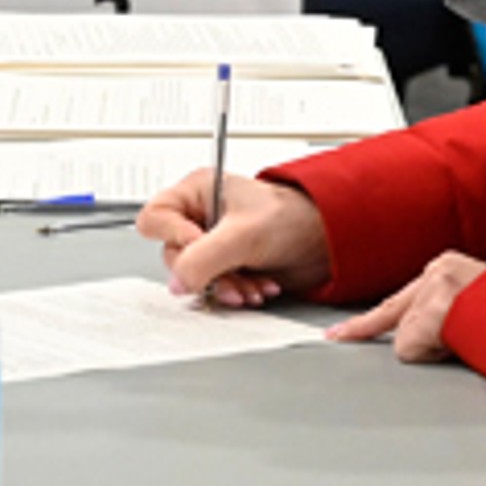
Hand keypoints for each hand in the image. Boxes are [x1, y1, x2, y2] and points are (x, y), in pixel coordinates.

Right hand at [136, 170, 331, 308]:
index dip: (174, 236)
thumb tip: (178, 282)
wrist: (328, 240)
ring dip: (225, 287)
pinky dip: (237, 293)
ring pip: (195, 276)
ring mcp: (213, 244)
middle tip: (232, 276)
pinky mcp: (227, 266)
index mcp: (197, 192)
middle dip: (206, 273)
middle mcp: (201, 218)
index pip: (157, 217)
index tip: (200, 246)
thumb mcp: (244, 234)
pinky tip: (258, 288)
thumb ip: (204, 258)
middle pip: (174, 254)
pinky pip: (215, 287)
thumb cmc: (293, 216)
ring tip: (252, 287)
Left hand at [330, 252, 485, 361]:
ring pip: (408, 336)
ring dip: (434, 348)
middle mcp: (438, 274)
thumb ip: (451, 320)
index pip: (400, 300)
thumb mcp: (478, 312)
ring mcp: (433, 291)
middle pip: (396, 316)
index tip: (337, 334)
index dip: (366, 321)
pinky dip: (434, 354)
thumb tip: (440, 341)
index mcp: (449, 271)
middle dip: (369, 329)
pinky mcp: (429, 312)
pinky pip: (414, 350)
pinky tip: (462, 345)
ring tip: (470, 343)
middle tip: (338, 338)